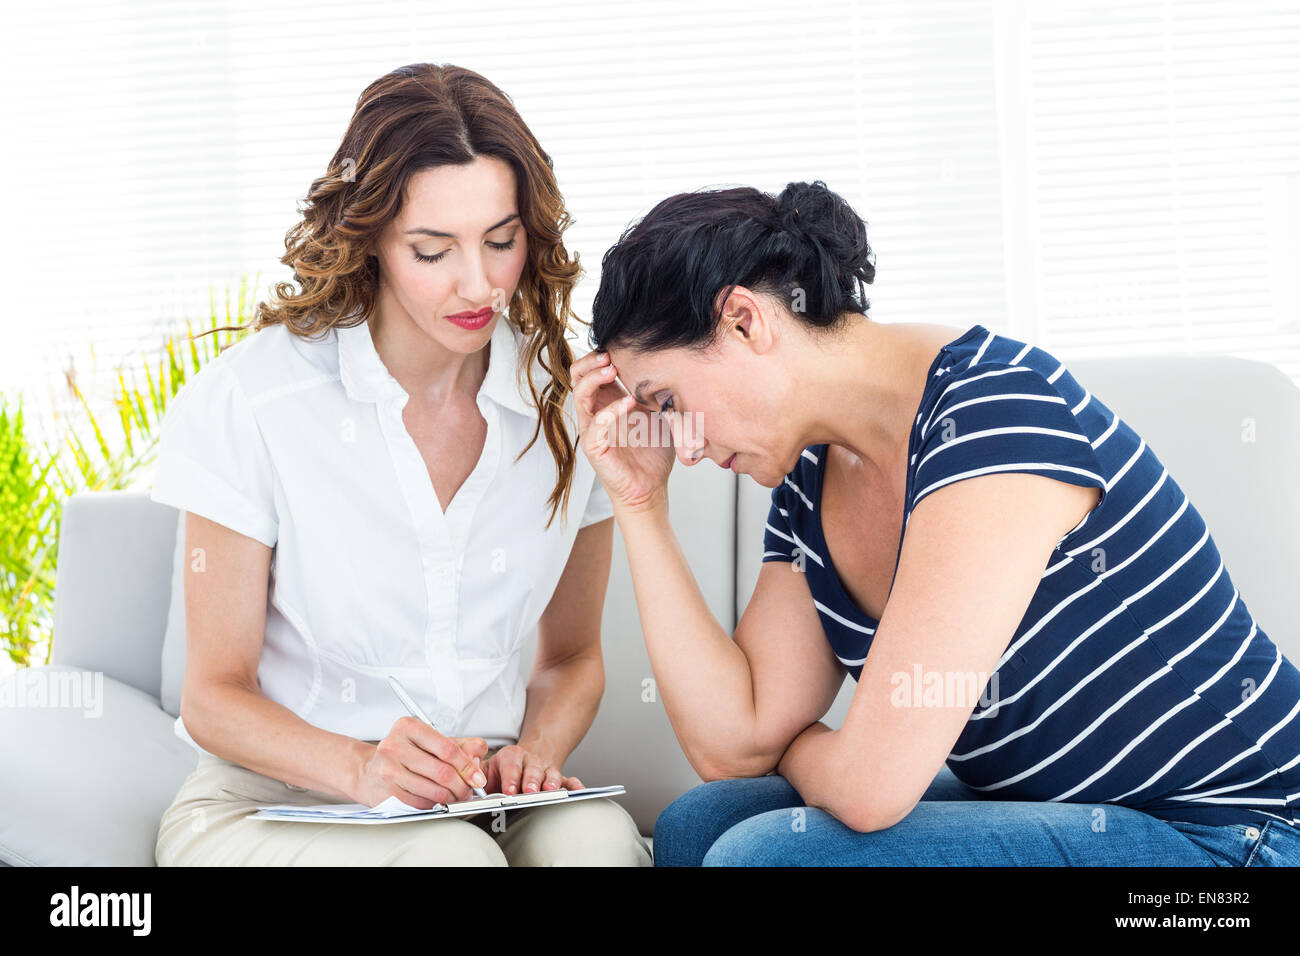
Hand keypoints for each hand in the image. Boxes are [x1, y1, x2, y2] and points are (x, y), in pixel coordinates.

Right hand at [353, 716, 488, 808]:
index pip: (447, 748)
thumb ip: (461, 744)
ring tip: (455, 796)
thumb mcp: (432, 741)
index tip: (478, 778)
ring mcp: (387, 770)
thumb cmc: (405, 755)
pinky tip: (436, 800)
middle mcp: (394, 745)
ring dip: (451, 798)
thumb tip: (477, 756)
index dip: (467, 766)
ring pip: (433, 790)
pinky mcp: (385, 792)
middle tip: (469, 791)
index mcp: (408, 727)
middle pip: (442, 772)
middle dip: (462, 786)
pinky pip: (420, 803)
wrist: (369, 771)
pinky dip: (434, 805)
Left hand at [481, 744, 583, 794]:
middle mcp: (531, 762)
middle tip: (529, 791)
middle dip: (531, 781)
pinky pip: (569, 780)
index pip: (511, 766)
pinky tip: (577, 791)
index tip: (508, 791)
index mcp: (511, 757)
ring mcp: (546, 769)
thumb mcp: (487, 766)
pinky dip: (574, 785)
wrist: (525, 757)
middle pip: (532, 770)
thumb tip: (468, 780)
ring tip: (551, 791)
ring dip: (551, 783)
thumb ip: (477, 773)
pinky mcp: (559, 777)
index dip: (510, 778)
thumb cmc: (504, 768)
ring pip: (551, 774)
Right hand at [571, 348, 675, 514]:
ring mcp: (592, 431)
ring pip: (580, 396)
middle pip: (577, 377)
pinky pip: (595, 427)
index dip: (599, 355)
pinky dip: (610, 411)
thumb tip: (673, 366)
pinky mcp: (595, 449)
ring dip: (595, 379)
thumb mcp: (659, 415)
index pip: (590, 371)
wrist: (651, 487)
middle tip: (610, 354)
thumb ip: (658, 393)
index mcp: (606, 403)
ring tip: (613, 369)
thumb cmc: (653, 453)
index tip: (618, 346)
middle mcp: (595, 414)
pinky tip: (628, 403)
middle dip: (591, 361)